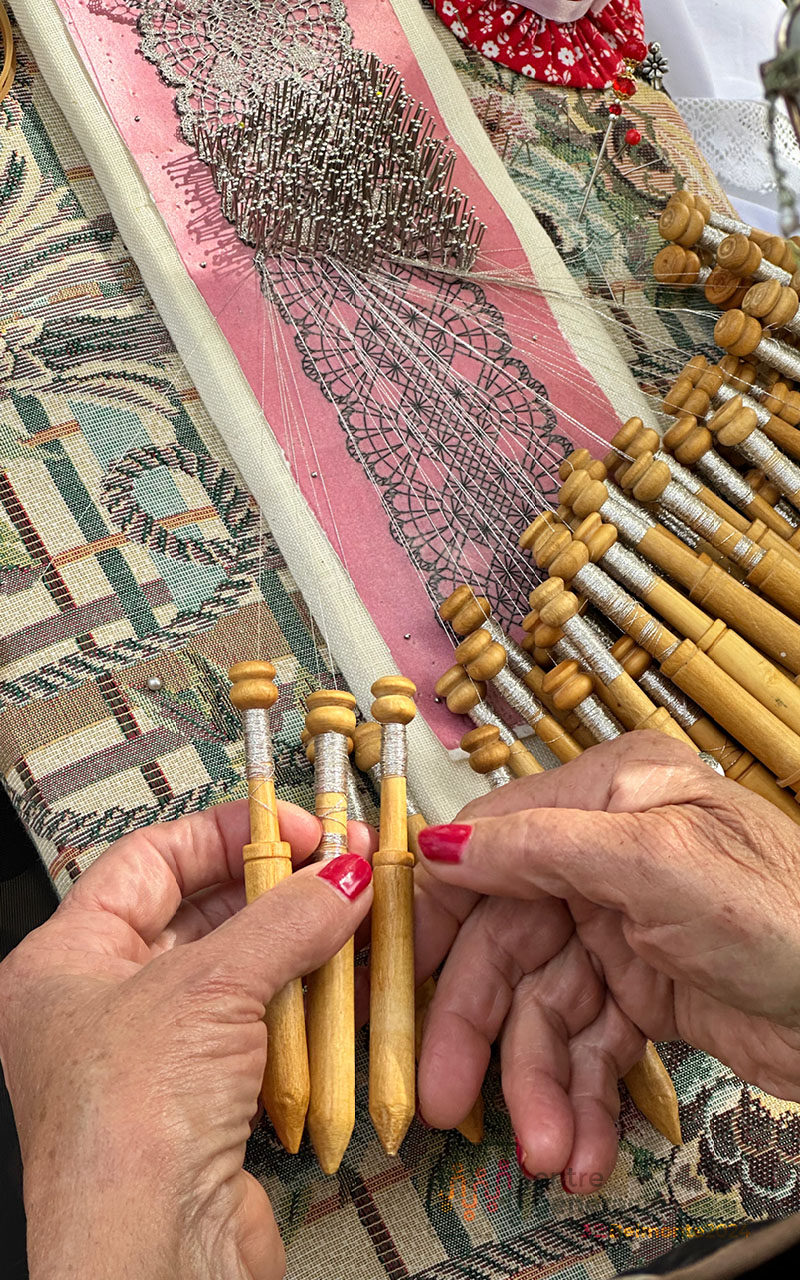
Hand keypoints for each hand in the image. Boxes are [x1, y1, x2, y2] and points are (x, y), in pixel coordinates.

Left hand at [0, 800, 373, 1279]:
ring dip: (297, 948)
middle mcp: (101, 1006)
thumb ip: (285, 918)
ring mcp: (154, 1057)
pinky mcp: (202, 1102)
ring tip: (352, 921)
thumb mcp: (211, 986)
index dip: (223, 833)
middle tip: (336, 871)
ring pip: (237, 974)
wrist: (153, 1259)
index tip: (293, 825)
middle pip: (198, 915)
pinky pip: (260, 1030)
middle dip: (273, 890)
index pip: (148, 860)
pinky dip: (303, 1006)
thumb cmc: (130, 1126)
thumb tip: (339, 876)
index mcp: (65, 962)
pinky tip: (344, 987)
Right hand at [413, 734, 799, 1188]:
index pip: (488, 846)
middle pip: (506, 943)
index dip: (435, 913)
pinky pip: (587, 1047)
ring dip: (538, 1085)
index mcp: (606, 798)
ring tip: (549, 1152)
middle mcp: (603, 856)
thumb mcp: (655, 862)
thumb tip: (437, 844)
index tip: (393, 975)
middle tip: (444, 1099)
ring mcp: (620, 926)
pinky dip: (579, 1099)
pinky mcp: (643, 992)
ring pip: (542, 1008)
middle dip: (479, 1029)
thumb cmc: (784, 911)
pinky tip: (582, 1147)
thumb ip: (539, 848)